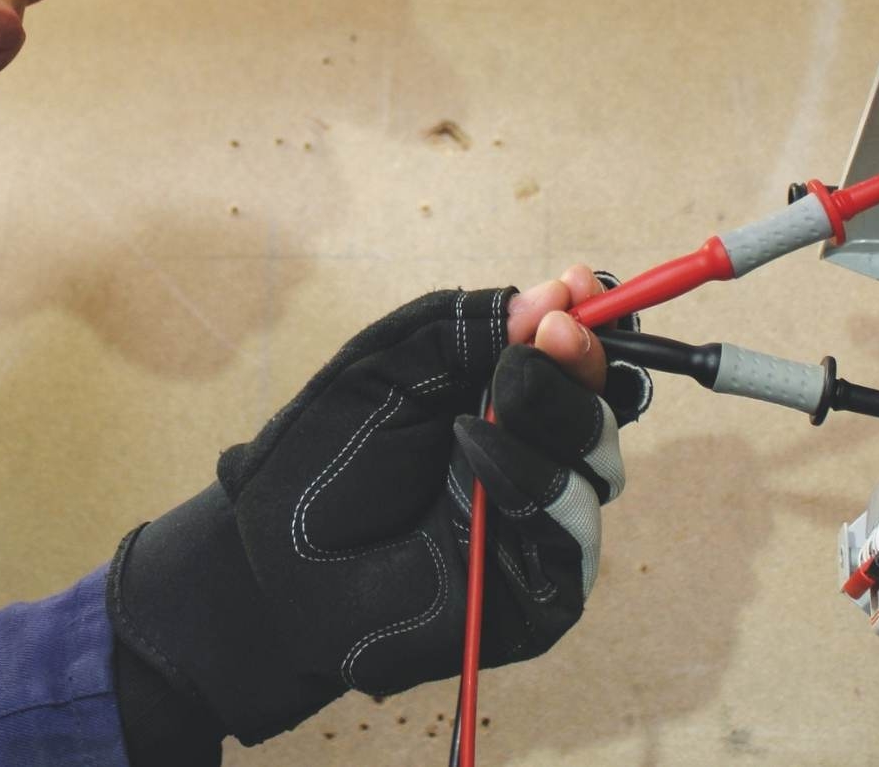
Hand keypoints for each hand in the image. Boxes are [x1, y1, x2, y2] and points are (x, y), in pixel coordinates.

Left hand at [108, 267, 646, 745]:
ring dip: (554, 415)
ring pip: (598, 466)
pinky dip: (529, 476)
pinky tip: (475, 449)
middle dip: (580, 366)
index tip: (581, 287)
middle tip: (553, 334)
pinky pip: (569, 527)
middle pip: (603, 410)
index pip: (577, 367)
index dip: (589, 326)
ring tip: (487, 402)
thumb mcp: (388, 367)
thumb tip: (551, 296)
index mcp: (505, 406)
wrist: (275, 557)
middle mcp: (536, 463)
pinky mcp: (543, 590)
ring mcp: (542, 528)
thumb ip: (466, 329)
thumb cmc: (323, 460)